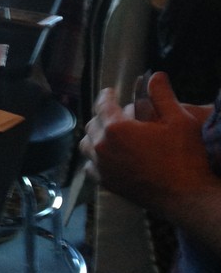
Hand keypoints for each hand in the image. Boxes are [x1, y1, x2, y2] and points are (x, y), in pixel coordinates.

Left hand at [80, 72, 213, 213]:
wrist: (187, 197)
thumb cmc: (185, 157)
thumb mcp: (178, 120)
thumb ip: (162, 95)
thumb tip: (155, 75)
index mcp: (116, 128)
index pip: (102, 104)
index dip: (106, 95)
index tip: (111, 91)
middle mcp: (102, 147)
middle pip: (92, 124)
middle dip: (103, 115)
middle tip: (117, 113)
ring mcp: (102, 168)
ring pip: (87, 144)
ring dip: (96, 135)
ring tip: (110, 132)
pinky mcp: (106, 184)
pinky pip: (91, 166)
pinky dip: (96, 157)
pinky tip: (108, 155)